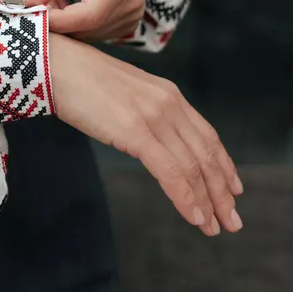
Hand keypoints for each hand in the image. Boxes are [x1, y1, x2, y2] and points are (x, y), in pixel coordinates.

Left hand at [24, 0, 144, 41]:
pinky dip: (78, 27)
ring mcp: (134, 14)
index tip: (33, 14)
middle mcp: (133, 1)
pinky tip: (70, 8)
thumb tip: (31, 3)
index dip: (59, 20)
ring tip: (56, 0)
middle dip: (60, 22)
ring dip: (67, 25)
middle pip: (89, 28)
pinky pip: (97, 34)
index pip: (88, 15)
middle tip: (40, 3)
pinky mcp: (129, 22)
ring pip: (91, 35)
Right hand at [49, 33, 243, 236]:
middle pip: (206, 153)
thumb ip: (147, 114)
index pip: (207, 135)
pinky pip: (169, 170)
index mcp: (169, 94)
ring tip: (213, 226)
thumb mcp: (127, 95)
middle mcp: (169, 104)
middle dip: (221, 190)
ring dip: (207, 201)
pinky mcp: (136, 130)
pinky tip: (194, 216)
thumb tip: (153, 140)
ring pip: (192, 166)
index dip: (223, 165)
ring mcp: (154, 116)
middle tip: (231, 220)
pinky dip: (185, 196)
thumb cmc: (84, 81)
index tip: (233, 188)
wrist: (59, 65)